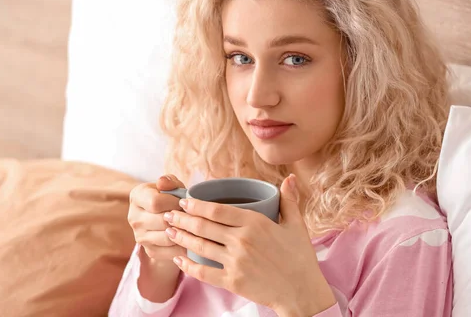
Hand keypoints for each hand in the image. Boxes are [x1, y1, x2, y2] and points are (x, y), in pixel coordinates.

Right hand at [128, 175, 187, 263]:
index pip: (155, 203)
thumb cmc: (171, 197)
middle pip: (161, 222)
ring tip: (194, 226)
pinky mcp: (150, 250)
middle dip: (181, 218)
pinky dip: (184, 246)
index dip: (174, 203)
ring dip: (184, 233)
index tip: (184, 203)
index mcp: (136, 196)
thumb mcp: (172, 185)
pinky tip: (192, 239)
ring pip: (167, 238)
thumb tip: (162, 182)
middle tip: (193, 216)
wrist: (166, 216)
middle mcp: (133, 217)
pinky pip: (170, 252)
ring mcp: (140, 236)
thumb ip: (169, 181)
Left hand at [165, 174, 336, 315]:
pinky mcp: (232, 282)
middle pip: (204, 226)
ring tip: (168, 231)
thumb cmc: (300, 258)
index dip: (197, 205)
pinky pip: (204, 272)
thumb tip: (290, 178)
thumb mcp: (296, 225)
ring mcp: (235, 262)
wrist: (302, 292)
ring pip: (200, 246)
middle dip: (182, 219)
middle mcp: (242, 240)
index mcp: (255, 223)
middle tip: (168, 214)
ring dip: (181, 237)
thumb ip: (289, 200)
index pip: (217, 210)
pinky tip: (179, 259)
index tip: (185, 201)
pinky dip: (188, 266)